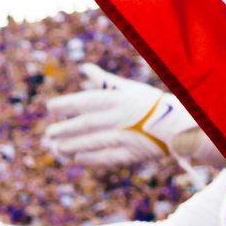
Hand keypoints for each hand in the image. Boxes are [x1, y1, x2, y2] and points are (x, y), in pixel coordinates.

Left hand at [40, 64, 220, 167]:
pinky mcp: (131, 153)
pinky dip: (90, 159)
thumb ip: (103, 79)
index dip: (67, 104)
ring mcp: (125, 136)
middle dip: (65, 129)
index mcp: (117, 98)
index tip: (51, 108)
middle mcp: (119, 117)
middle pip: (86, 123)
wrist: (176, 124)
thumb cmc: (147, 102)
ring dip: (72, 145)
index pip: (86, 100)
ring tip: (56, 148)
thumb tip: (84, 67)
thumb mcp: (127, 87)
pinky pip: (107, 157)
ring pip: (93, 141)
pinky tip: (76, 159)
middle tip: (48, 134)